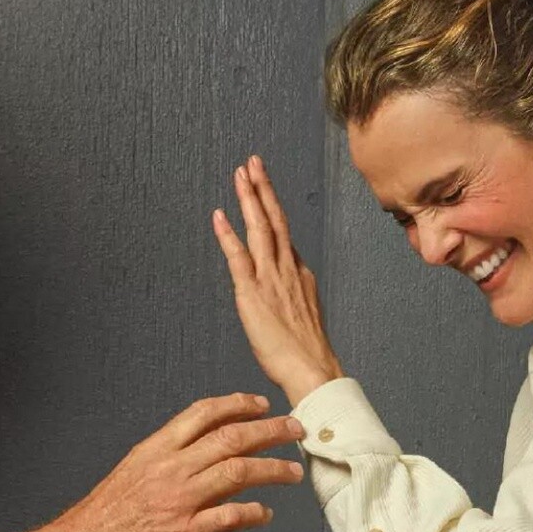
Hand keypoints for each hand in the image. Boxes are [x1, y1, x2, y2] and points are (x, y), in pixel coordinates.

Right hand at [10, 394, 303, 531]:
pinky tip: (265, 514)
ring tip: (293, 472)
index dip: (238, 405)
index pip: (203, 414)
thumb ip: (167, 472)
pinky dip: (254, 513)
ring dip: (273, 469)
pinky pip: (230, 517)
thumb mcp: (130, 482)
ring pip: (238, 471)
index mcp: (154, 451)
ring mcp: (178, 501)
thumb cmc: (96, 526)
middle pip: (231, 437)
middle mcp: (169, 469)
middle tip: (295, 430)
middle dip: (270, 430)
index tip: (261, 404)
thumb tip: (201, 472)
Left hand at [212, 157, 341, 404]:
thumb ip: (296, 295)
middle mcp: (287, 269)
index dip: (273, 207)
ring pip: (260, 227)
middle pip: (275, 218)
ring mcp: (271, 278)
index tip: (264, 187)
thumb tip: (292, 289)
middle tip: (253, 162)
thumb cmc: (307, 353)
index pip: (283, 233)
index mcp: (299, 274)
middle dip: (263, 188)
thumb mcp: (305, 315)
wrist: (312, 369)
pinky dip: (228, 234)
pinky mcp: (253, 293)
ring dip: (249, 198)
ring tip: (241, 172)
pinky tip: (220, 215)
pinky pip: (239, 256)